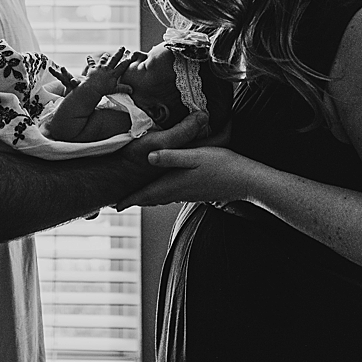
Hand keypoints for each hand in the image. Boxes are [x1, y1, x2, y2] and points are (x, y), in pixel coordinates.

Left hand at [124, 144, 264, 207]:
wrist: (248, 180)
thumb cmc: (223, 165)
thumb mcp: (195, 156)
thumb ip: (171, 157)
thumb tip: (148, 158)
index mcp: (175, 184)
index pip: (147, 195)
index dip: (130, 199)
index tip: (114, 206)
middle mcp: (180, 192)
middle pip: (152, 199)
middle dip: (135, 200)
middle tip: (119, 202)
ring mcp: (189, 193)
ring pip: (162, 197)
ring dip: (148, 197)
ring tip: (136, 196)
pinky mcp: (198, 191)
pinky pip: (173, 195)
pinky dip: (161, 194)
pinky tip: (163, 189)